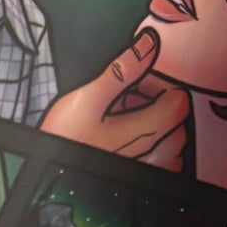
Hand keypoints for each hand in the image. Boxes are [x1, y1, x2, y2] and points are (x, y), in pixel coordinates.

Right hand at [40, 29, 188, 166]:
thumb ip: (122, 70)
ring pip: (174, 150)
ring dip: (165, 134)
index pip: (178, 103)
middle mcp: (149, 153)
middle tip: (137, 102)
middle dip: (164, 108)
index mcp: (144, 128)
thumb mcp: (88, 99)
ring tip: (140, 124)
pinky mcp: (134, 182)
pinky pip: (163, 170)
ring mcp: (143, 170)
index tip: (143, 85)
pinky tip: (141, 149)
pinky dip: (160, 157)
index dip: (164, 88)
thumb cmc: (65, 141)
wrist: (47, 177)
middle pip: (179, 126)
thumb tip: (149, 43)